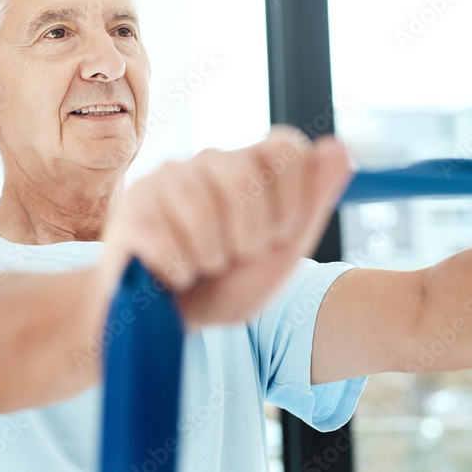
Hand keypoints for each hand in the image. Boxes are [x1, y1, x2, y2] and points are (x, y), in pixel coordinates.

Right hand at [100, 127, 351, 327]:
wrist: (164, 324)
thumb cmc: (222, 286)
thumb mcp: (278, 255)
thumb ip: (311, 204)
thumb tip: (340, 148)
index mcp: (246, 164)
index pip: (285, 147)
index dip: (289, 201)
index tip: (273, 236)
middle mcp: (204, 161)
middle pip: (243, 174)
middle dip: (247, 236)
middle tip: (230, 258)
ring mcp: (162, 179)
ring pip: (201, 210)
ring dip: (209, 258)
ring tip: (200, 267)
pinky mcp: (131, 209)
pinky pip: (166, 241)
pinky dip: (178, 273)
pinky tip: (170, 275)